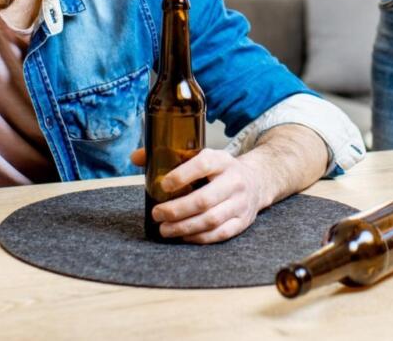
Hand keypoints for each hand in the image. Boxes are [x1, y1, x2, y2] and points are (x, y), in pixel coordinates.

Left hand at [130, 147, 266, 243]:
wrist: (257, 180)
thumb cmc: (218, 169)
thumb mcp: (201, 156)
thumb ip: (169, 155)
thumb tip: (135, 158)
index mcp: (222, 160)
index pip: (203, 164)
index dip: (182, 175)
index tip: (163, 185)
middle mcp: (234, 181)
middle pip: (204, 199)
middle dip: (176, 210)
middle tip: (157, 214)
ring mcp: (241, 203)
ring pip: (211, 220)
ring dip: (184, 227)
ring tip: (165, 229)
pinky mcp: (243, 221)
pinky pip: (220, 234)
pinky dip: (199, 237)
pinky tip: (183, 236)